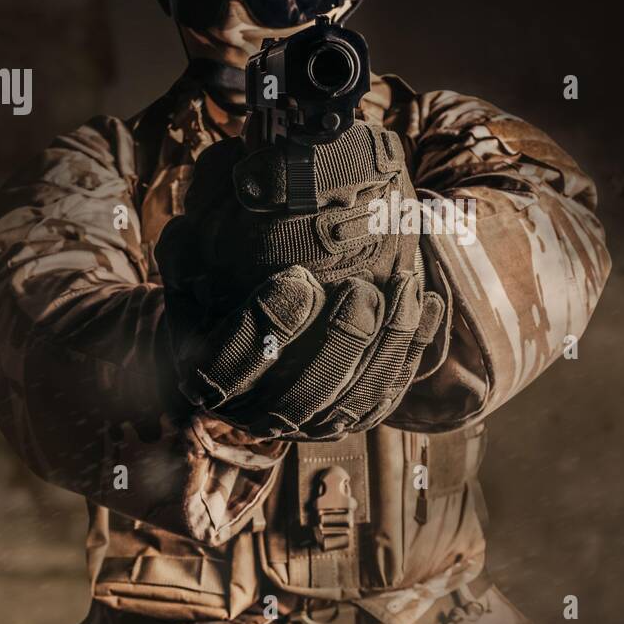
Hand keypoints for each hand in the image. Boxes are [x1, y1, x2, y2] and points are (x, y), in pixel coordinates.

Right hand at [155, 128, 445, 437]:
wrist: (252, 311)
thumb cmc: (221, 277)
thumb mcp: (193, 255)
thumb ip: (194, 238)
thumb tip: (211, 204)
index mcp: (205, 379)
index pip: (222, 374)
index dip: (262, 330)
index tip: (297, 278)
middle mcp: (257, 413)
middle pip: (299, 399)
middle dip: (337, 344)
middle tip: (360, 291)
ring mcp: (311, 420)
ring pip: (354, 400)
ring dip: (385, 343)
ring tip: (404, 284)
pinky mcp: (355, 409)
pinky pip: (392, 387)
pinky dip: (412, 345)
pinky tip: (430, 300)